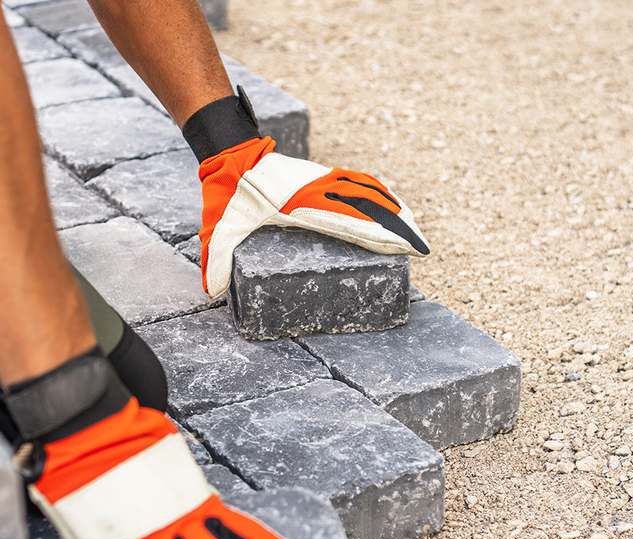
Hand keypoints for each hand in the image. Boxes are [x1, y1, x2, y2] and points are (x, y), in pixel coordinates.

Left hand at [197, 136, 429, 297]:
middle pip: (369, 208)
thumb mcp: (219, 228)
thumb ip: (216, 258)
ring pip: (367, 192)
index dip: (381, 235)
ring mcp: (322, 181)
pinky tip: (388, 200)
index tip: (405, 247)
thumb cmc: (227, 194)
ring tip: (413, 229)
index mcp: (304, 207)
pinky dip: (376, 189)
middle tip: (422, 247)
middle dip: (398, 227)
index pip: (352, 222)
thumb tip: (210, 290)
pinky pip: (356, 181)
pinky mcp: (319, 175)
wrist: (230, 154)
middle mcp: (320, 192)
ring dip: (393, 209)